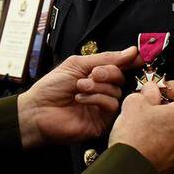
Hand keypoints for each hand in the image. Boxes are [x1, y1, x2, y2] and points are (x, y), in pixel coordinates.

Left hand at [18, 46, 140, 148]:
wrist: (37, 111)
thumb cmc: (51, 87)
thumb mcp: (77, 65)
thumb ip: (105, 58)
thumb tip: (132, 51)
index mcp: (97, 76)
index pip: (120, 66)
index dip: (129, 60)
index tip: (137, 56)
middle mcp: (103, 91)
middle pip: (121, 78)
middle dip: (108, 73)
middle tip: (93, 74)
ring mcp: (103, 108)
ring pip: (117, 92)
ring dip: (98, 87)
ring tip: (80, 88)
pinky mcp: (102, 122)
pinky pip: (112, 106)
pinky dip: (97, 99)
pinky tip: (81, 99)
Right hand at [108, 79, 173, 173]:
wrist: (128, 171)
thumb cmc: (134, 138)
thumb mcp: (135, 102)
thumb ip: (147, 92)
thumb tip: (151, 91)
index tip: (162, 88)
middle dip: (167, 106)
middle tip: (150, 105)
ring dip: (165, 124)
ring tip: (145, 125)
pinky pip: (173, 146)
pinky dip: (163, 140)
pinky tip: (146, 141)